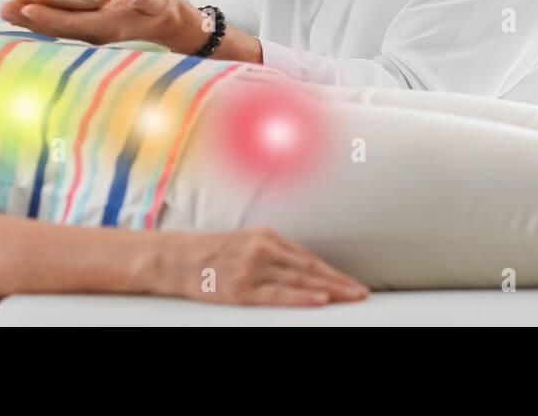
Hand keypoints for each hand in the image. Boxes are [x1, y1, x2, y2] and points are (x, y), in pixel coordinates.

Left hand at [0, 0, 209, 50]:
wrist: (168, 18)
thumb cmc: (162, 5)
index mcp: (106, 28)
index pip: (70, 24)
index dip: (47, 17)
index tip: (25, 7)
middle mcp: (93, 33)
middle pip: (54, 28)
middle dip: (28, 19)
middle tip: (4, 7)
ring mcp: (89, 29)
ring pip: (54, 25)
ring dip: (29, 18)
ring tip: (6, 7)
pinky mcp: (87, 22)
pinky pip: (60, 19)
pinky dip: (42, 12)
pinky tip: (26, 2)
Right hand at [153, 228, 368, 306]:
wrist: (175, 258)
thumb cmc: (210, 252)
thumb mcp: (246, 242)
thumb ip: (273, 253)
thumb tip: (302, 270)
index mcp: (268, 236)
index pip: (309, 258)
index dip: (333, 272)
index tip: (352, 283)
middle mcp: (264, 249)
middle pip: (311, 269)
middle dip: (339, 282)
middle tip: (362, 293)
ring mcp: (254, 268)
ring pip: (301, 280)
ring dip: (330, 290)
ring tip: (352, 297)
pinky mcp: (242, 287)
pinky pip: (279, 295)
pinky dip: (302, 297)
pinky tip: (320, 300)